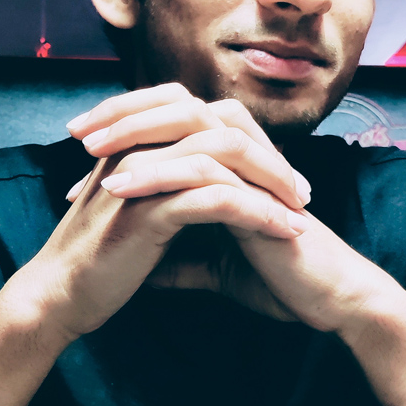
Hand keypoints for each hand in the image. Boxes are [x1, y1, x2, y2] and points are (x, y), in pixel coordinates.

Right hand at [2, 84, 309, 341]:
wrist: (57, 297)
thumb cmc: (97, 262)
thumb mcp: (136, 214)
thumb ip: (166, 193)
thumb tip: (208, 193)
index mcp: (137, 144)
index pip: (204, 120)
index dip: (248, 143)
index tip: (280, 178)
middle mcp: (140, 148)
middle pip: (221, 128)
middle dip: (269, 158)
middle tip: (302, 190)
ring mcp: (143, 175)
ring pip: (226, 158)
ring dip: (272, 183)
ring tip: (301, 213)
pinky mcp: (148, 210)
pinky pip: (219, 199)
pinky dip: (259, 212)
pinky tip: (283, 232)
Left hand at [62, 83, 405, 405]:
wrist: (328, 301)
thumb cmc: (278, 279)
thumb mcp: (212, 268)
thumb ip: (179, 259)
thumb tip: (144, 267)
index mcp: (228, 162)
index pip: (173, 120)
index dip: (127, 123)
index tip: (82, 145)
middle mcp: (242, 153)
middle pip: (179, 104)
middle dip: (125, 113)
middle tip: (78, 132)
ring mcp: (255, 168)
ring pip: (193, 125)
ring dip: (139, 137)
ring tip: (92, 156)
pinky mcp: (262, 190)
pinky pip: (207, 168)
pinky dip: (162, 174)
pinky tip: (123, 188)